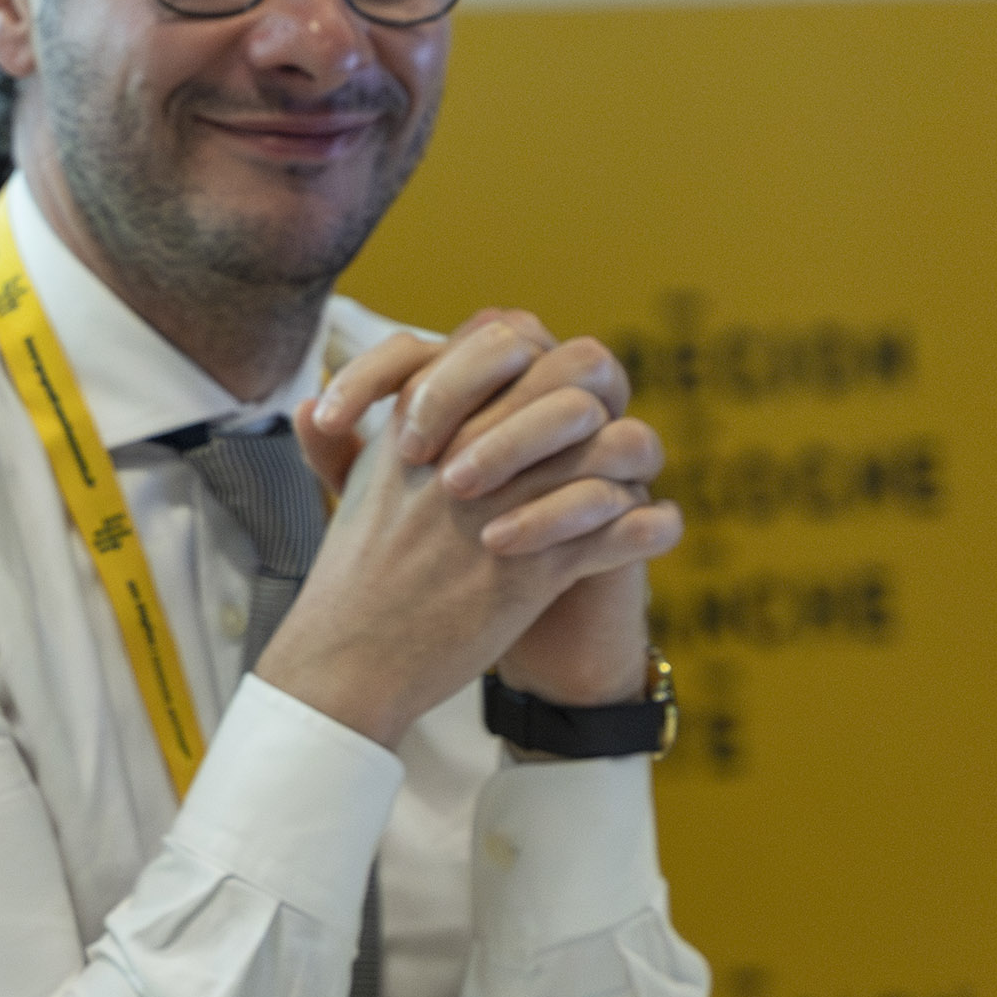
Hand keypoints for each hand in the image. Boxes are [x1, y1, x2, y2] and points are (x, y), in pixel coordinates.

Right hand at [258, 315, 677, 746]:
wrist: (349, 659)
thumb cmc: (355, 577)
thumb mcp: (358, 486)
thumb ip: (367, 431)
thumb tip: (352, 393)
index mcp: (420, 418)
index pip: (506, 337)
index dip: (543, 359)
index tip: (546, 400)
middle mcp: (467, 448)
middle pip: (577, 373)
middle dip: (601, 398)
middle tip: (596, 436)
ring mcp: (505, 506)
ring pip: (615, 444)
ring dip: (629, 466)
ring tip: (623, 486)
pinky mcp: (536, 568)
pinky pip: (627, 525)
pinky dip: (647, 527)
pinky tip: (644, 530)